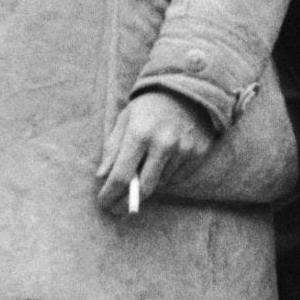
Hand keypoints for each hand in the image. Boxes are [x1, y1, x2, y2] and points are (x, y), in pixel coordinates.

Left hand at [96, 91, 215, 215]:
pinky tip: (163, 161)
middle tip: (117, 209)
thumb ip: (113, 148)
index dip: (110, 194)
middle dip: (127, 203)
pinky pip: (177, 177)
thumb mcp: (125, 120)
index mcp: (140, 133)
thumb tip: (102, 176)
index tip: (103, 203)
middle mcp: (163, 143)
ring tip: (144, 170)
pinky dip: (166, 176)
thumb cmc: (148, 107)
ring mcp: (183, 149)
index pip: (121, 175)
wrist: (186, 89)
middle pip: (143, 188)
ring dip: (149, 183)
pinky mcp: (198, 153)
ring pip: (161, 183)